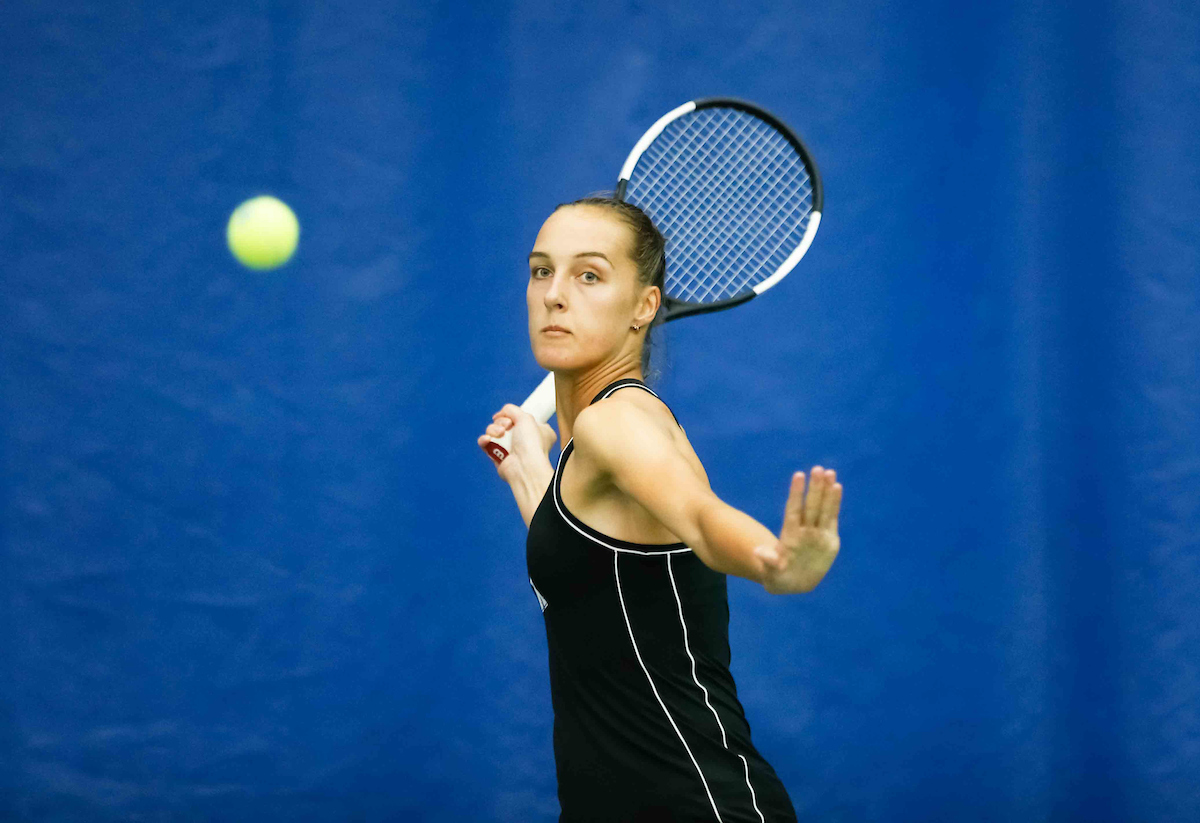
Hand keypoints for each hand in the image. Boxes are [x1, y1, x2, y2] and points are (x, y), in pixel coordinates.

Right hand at [477, 403, 557, 485]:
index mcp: (535, 431)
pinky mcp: (496, 455)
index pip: (520, 418)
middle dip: (502, 421)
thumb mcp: (526, 417)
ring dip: (493, 429)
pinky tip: (488, 440)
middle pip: (503, 422)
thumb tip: (501, 413)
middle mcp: (522, 440)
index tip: (511, 416)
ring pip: (492, 431)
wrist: (524, 466)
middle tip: (508, 426)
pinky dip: (484, 440)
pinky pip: (485, 443)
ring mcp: (509, 448)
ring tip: (500, 434)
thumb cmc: (531, 444)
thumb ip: (512, 410)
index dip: (512, 415)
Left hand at [755, 467, 841, 593]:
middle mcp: (804, 530)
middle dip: (815, 488)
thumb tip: (757, 552)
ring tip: (829, 472)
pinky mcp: (829, 539)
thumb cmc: (778, 576)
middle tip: (817, 469)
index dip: (796, 494)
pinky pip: (832, 518)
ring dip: (827, 491)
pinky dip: (835, 504)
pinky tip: (837, 487)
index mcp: (790, 536)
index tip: (798, 475)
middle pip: (810, 506)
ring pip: (823, 509)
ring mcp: (817, 533)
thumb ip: (769, 561)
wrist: (794, 583)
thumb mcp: (771, 573)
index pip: (793, 510)